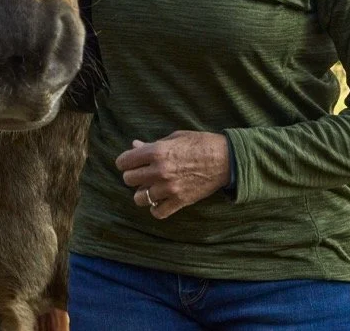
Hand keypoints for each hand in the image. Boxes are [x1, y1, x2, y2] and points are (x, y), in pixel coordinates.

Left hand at [115, 131, 229, 219]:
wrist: (225, 159)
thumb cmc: (200, 143)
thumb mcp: (175, 137)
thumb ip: (152, 144)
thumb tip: (135, 145)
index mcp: (157, 151)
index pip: (125, 161)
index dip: (125, 161)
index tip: (128, 162)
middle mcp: (160, 170)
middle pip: (129, 180)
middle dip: (132, 176)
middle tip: (140, 174)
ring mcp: (169, 188)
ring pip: (139, 198)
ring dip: (142, 193)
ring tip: (149, 188)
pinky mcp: (180, 201)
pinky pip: (157, 212)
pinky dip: (155, 208)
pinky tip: (159, 200)